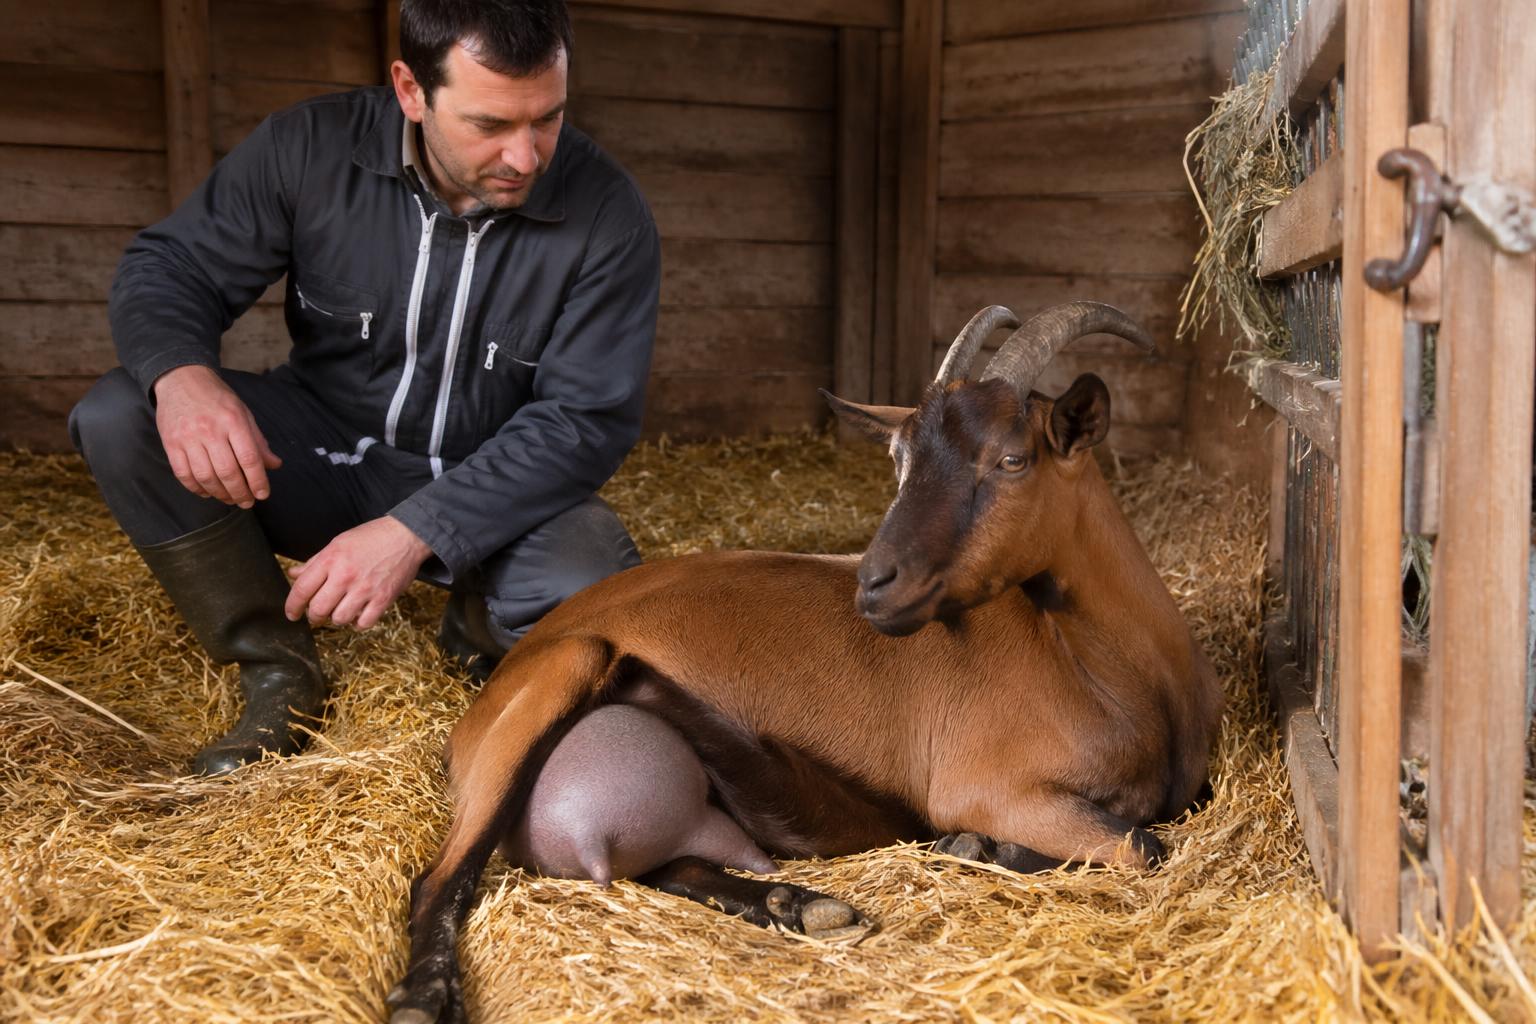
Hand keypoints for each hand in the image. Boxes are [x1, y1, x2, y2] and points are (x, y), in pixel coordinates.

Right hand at [153, 364, 281, 507]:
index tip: (262, 494)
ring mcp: (188, 438)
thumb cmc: (216, 398)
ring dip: (220, 494)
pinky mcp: (170, 444)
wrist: (180, 379)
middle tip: (247, 502)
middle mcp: (210, 430)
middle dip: (240, 493)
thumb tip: (274, 465)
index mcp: (233, 421)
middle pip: (228, 472)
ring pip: (205, 477)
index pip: (249, 459)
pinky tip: (208, 492)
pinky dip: (197, 488)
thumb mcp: (243, 413)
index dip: (258, 481)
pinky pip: (183, 474)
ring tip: (230, 499)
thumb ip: (258, 440)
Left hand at [284, 517, 433, 629]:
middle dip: (314, 616)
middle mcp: (346, 576)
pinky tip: (358, 614)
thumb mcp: (338, 543)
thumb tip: (293, 574)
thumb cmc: (371, 537)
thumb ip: (315, 562)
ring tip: (340, 610)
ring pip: (339, 619)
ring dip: (336, 618)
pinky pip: (363, 624)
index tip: (292, 614)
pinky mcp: (383, 599)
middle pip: (318, 609)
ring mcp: (365, 589)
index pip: (301, 590)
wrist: (406, 536)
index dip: (292, 606)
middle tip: (316, 614)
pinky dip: (358, 623)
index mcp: (331, 560)